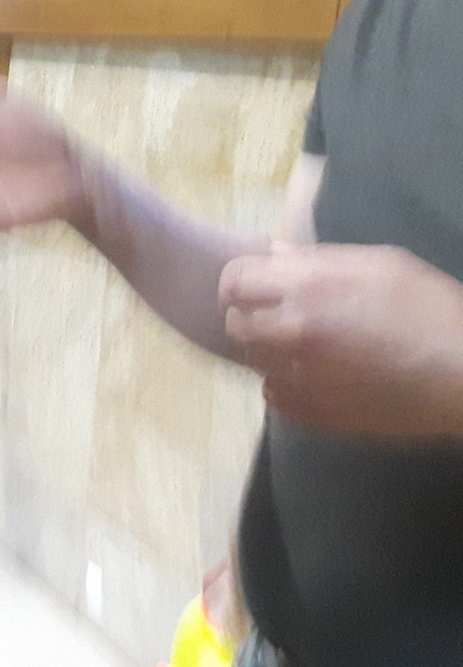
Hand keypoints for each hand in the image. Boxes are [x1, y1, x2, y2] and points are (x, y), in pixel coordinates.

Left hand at [220, 243, 462, 437]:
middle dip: (252, 316)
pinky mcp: (309, 412)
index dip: (241, 281)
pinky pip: (273, 394)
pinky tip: (316, 376)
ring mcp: (297, 375)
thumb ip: (320, 258)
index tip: (254, 287)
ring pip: (253, 360)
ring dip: (270, 350)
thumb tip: (275, 254)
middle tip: (280, 317)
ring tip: (307, 347)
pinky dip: (286, 383)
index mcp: (308, 287)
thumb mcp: (383, 265)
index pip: (234, 279)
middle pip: (236, 323)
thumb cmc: (432, 313)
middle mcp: (292, 331)